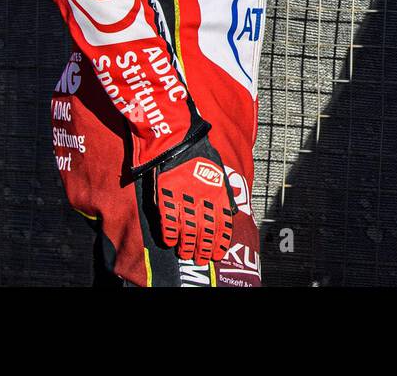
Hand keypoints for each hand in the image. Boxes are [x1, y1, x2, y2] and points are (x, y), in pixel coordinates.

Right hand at [153, 132, 238, 265]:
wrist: (177, 137)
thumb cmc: (199, 151)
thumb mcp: (219, 169)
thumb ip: (224, 191)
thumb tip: (230, 210)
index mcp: (218, 193)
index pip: (222, 224)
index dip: (219, 241)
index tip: (218, 253)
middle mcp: (203, 198)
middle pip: (205, 231)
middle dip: (204, 248)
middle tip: (201, 259)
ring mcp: (184, 198)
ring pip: (187, 230)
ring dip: (187, 245)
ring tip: (186, 254)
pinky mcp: (167, 196)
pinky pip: (169, 221)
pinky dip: (169, 233)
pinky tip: (170, 241)